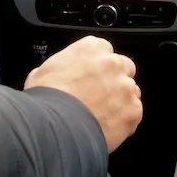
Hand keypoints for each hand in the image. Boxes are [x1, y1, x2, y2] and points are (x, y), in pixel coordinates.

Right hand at [23, 36, 142, 151]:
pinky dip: (125, 121)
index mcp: (90, 48)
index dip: (98, 65)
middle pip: (123, 67)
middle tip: (100, 96)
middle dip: (115, 80)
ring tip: (102, 116)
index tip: (92, 76)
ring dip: (121, 101)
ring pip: (131, 91)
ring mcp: (125, 87)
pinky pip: (134, 113)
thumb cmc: (46, 99)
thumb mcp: (42, 72)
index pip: (103, 50)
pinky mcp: (133, 110)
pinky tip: (107, 128)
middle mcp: (112, 63)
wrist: (55, 126)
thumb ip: (60, 68)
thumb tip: (56, 76)